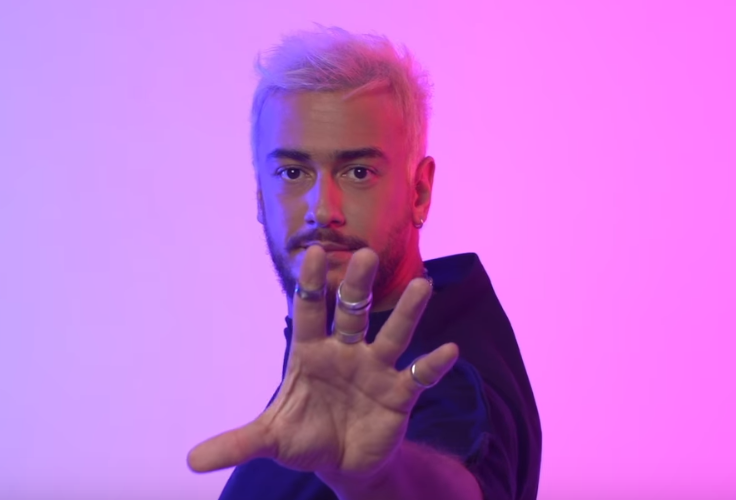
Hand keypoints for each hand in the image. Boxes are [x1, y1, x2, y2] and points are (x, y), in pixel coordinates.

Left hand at [187, 245, 458, 480]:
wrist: (343, 464)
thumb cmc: (306, 438)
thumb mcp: (271, 440)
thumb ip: (237, 443)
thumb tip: (190, 460)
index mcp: (311, 354)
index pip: (310, 312)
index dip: (312, 285)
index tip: (314, 252)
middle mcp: (346, 353)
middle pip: (353, 313)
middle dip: (358, 286)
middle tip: (366, 255)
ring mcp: (375, 371)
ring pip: (392, 335)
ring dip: (407, 313)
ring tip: (423, 285)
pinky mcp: (399, 394)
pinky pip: (418, 376)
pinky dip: (433, 365)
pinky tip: (448, 351)